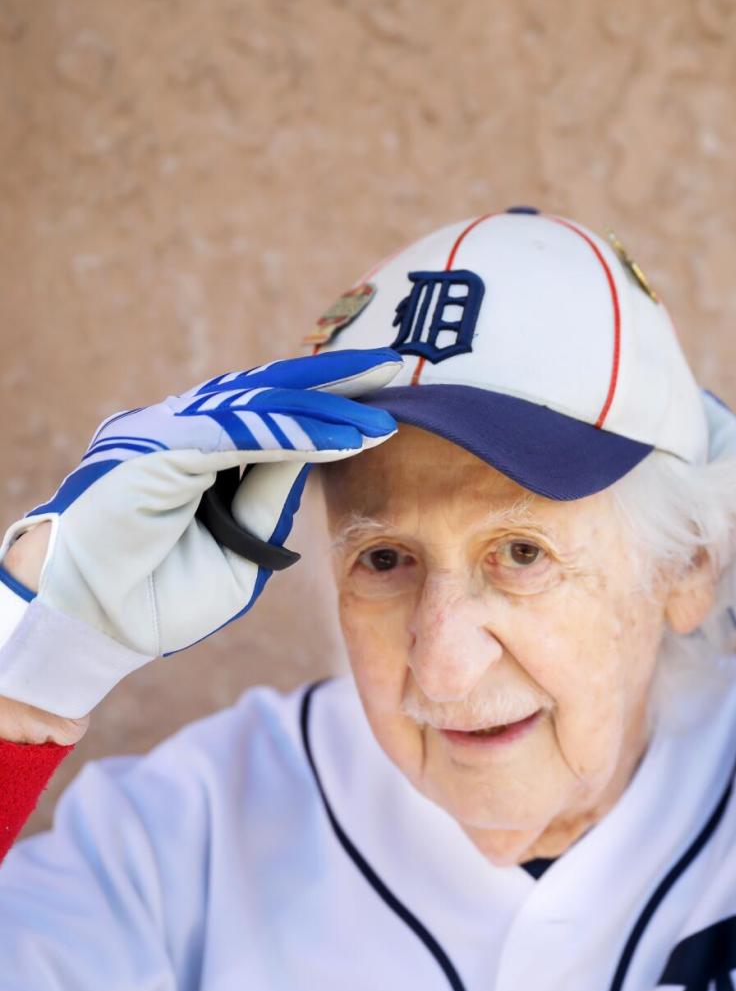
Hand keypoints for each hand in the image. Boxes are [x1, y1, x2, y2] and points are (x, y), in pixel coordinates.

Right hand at [0, 348, 400, 717]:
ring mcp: (165, 433)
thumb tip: (313, 456)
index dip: (325, 404)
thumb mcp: (237, 551)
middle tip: (391, 365)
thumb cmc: (156, 596)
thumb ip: (267, 500)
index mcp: (195, 452)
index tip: (379, 402)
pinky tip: (345, 434)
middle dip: (333, 379)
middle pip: (267, 391)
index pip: (269, 415)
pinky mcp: (156, 448)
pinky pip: (239, 433)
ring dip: (326, 405)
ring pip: (259, 404)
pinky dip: (296, 432)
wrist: (90, 625)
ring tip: (381, 404)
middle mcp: (179, 430)